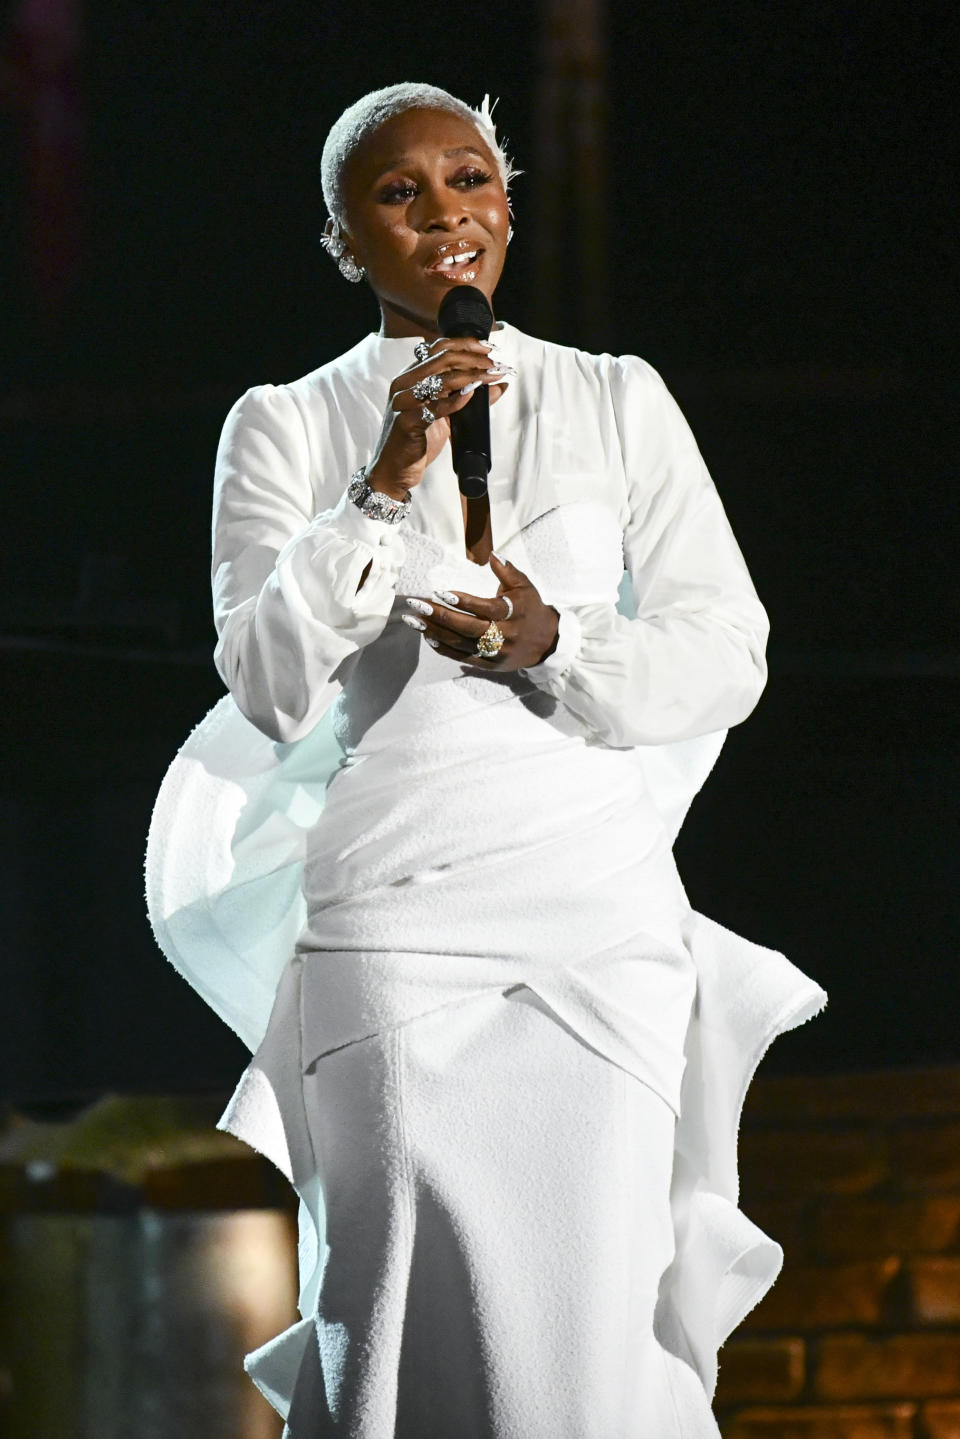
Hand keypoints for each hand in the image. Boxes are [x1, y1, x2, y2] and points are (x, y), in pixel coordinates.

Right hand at [366, 337, 512, 499]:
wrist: (395, 470)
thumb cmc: (418, 441)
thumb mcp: (446, 416)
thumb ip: (468, 397)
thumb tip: (500, 385)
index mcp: (411, 376)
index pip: (439, 347)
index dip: (466, 344)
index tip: (489, 349)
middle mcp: (404, 383)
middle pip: (443, 357)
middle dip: (474, 358)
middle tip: (496, 365)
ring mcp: (403, 401)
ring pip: (441, 378)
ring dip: (471, 375)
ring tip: (491, 377)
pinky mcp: (406, 421)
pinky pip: (435, 407)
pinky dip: (456, 401)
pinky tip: (472, 396)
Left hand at [401, 553, 559, 670]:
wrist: (546, 642)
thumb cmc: (531, 608)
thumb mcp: (525, 587)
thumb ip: (507, 571)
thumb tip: (492, 555)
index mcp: (513, 614)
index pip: (485, 608)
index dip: (463, 601)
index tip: (440, 593)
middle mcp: (505, 635)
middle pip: (468, 628)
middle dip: (440, 616)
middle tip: (417, 605)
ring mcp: (496, 653)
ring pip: (461, 644)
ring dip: (435, 632)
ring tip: (414, 620)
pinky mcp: (490, 665)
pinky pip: (463, 657)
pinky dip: (443, 648)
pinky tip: (427, 636)